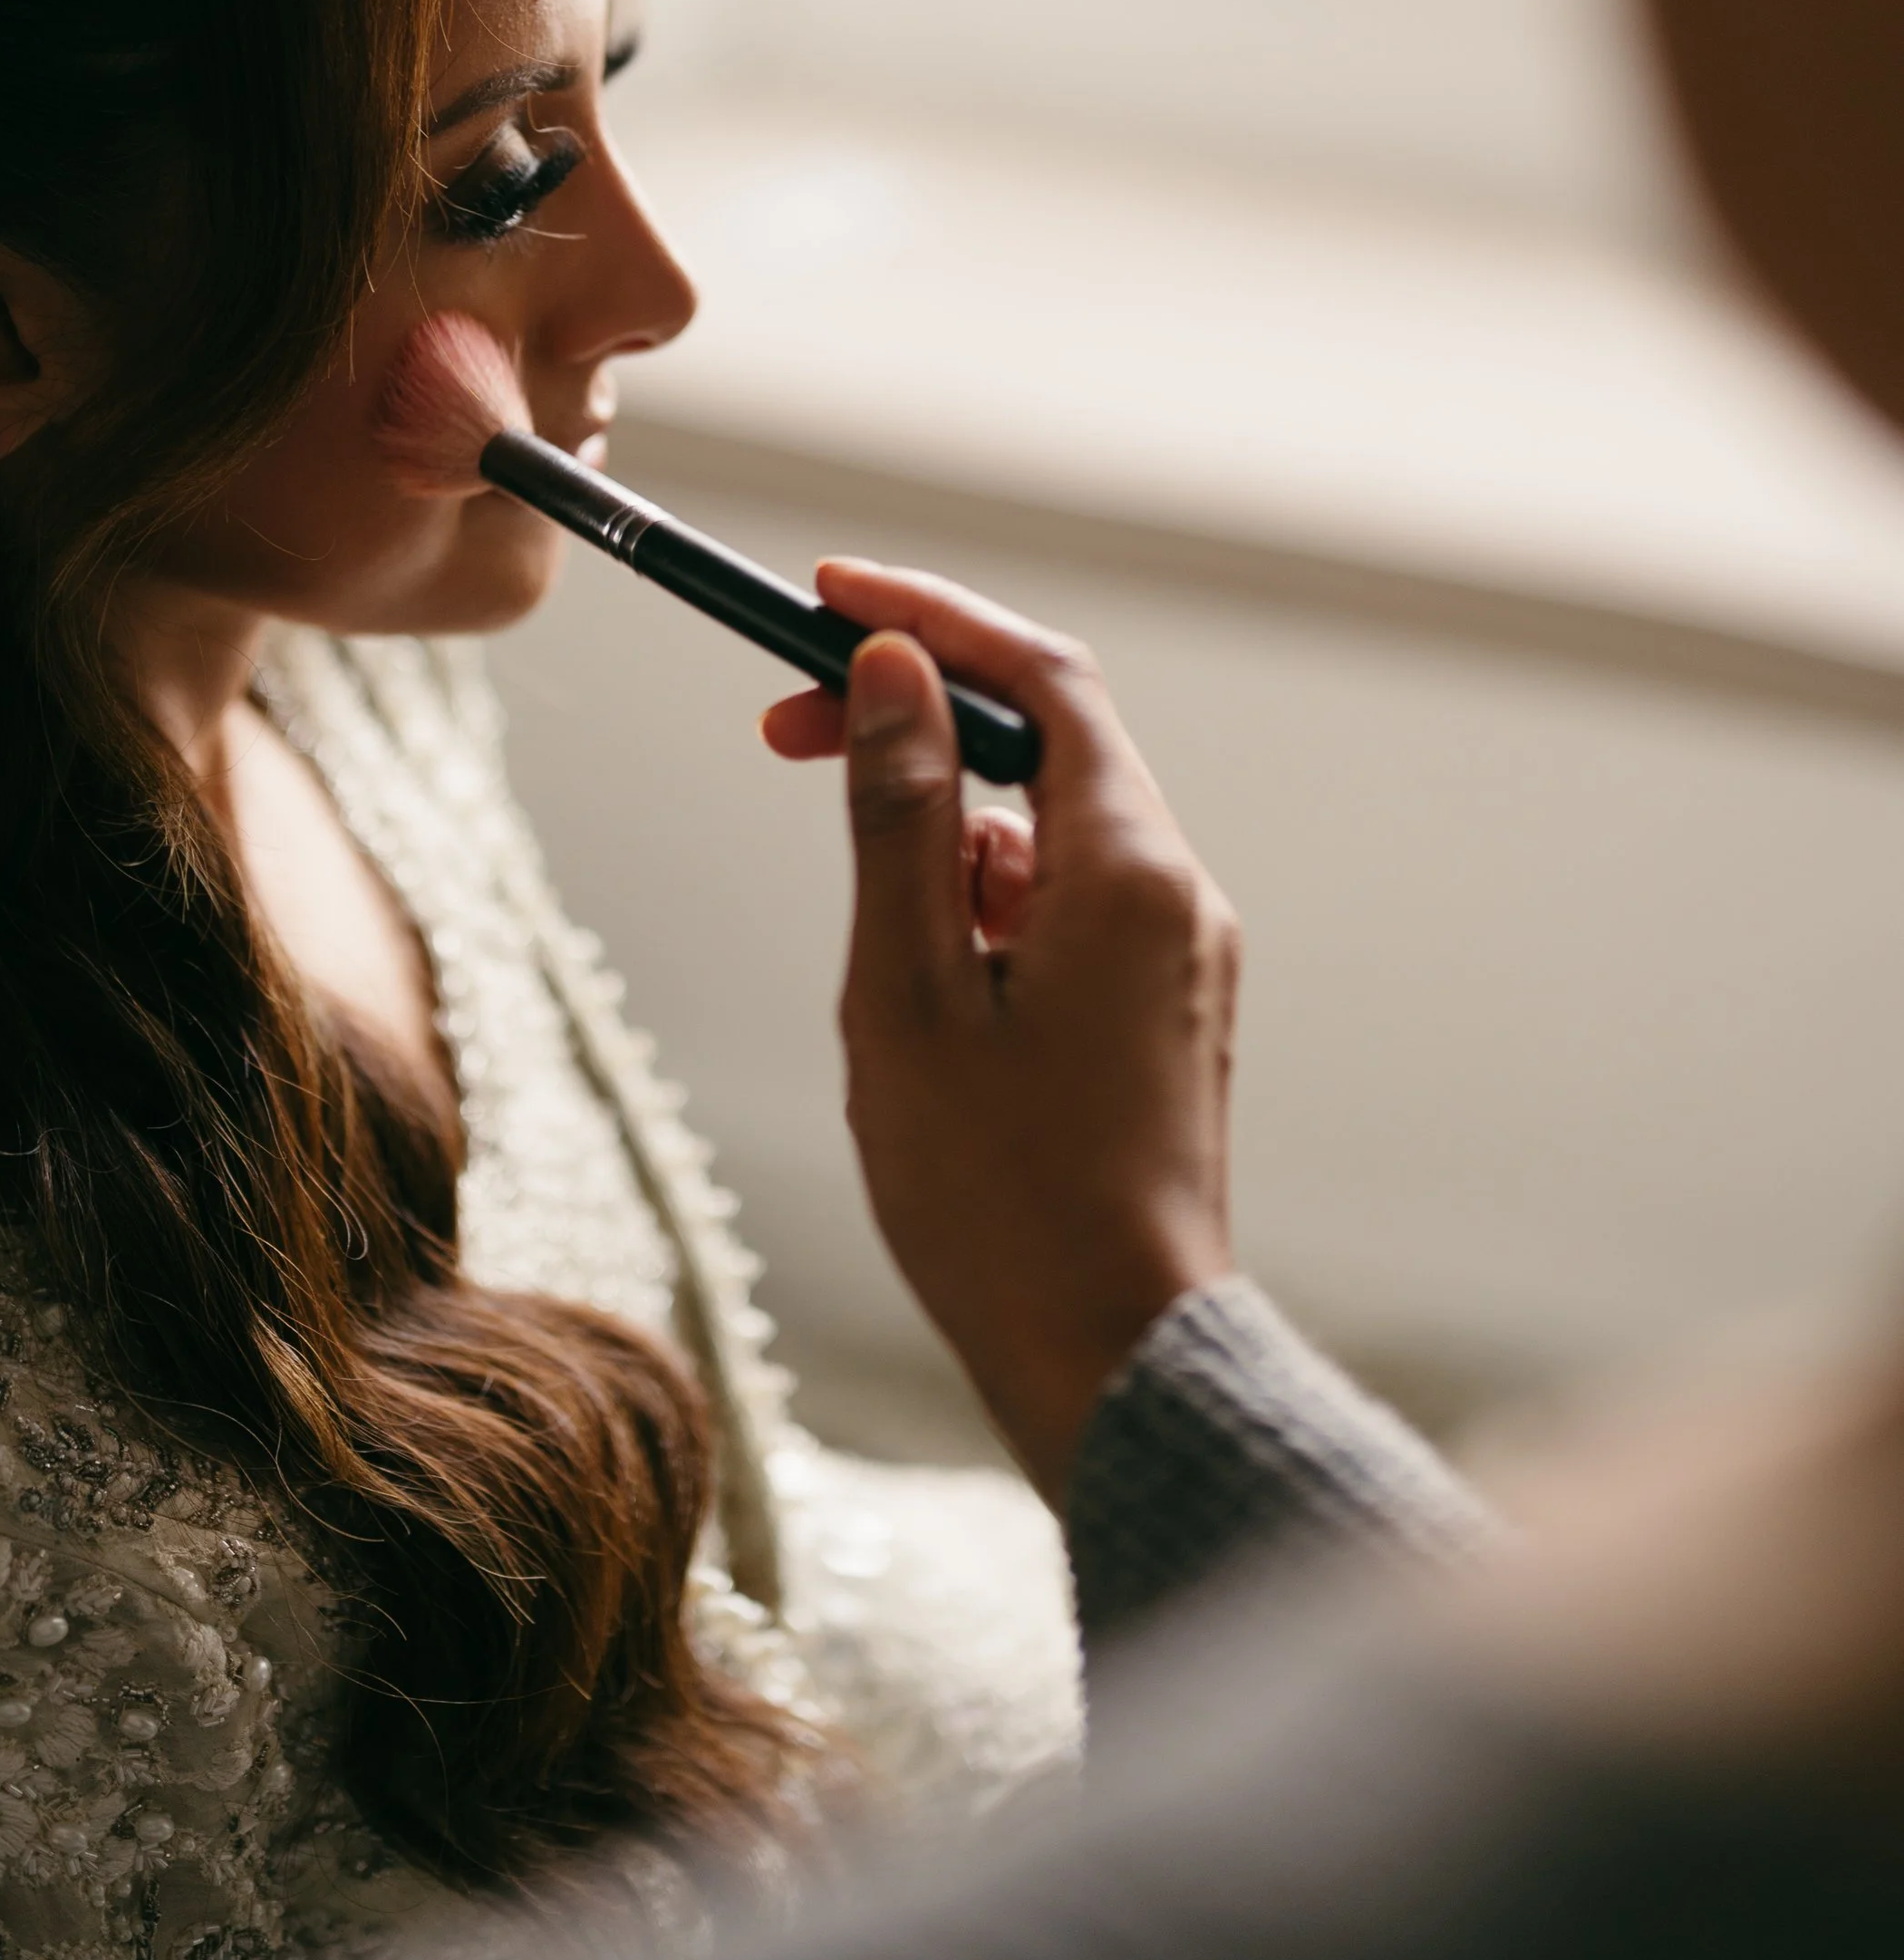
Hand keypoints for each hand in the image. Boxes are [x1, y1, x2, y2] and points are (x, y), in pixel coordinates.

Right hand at [763, 560, 1238, 1506]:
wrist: (1113, 1364)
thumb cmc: (1001, 1197)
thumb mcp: (909, 990)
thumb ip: (901, 816)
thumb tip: (890, 670)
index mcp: (1131, 872)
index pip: (1041, 676)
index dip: (933, 618)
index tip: (825, 595)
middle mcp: (1177, 896)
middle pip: (1045, 744)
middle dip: (916, 716)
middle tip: (782, 729)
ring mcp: (1176, 960)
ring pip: (1045, 834)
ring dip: (938, 826)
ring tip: (851, 925)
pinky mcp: (1157, 1017)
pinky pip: (1063, 908)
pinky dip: (976, 901)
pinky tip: (912, 986)